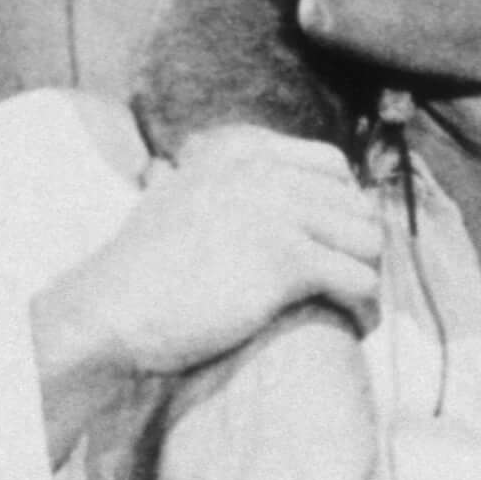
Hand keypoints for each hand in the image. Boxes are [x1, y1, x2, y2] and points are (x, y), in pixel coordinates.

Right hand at [31, 130, 381, 431]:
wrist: (110, 311)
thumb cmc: (137, 274)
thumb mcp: (170, 201)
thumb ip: (200, 182)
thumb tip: (195, 177)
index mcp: (240, 154)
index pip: (332, 166)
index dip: (345, 208)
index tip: (338, 247)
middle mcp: (264, 173)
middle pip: (356, 204)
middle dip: (361, 247)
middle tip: (350, 286)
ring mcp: (277, 213)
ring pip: (367, 241)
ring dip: (369, 277)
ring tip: (356, 309)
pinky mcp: (286, 260)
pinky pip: (360, 279)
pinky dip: (366, 307)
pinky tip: (356, 325)